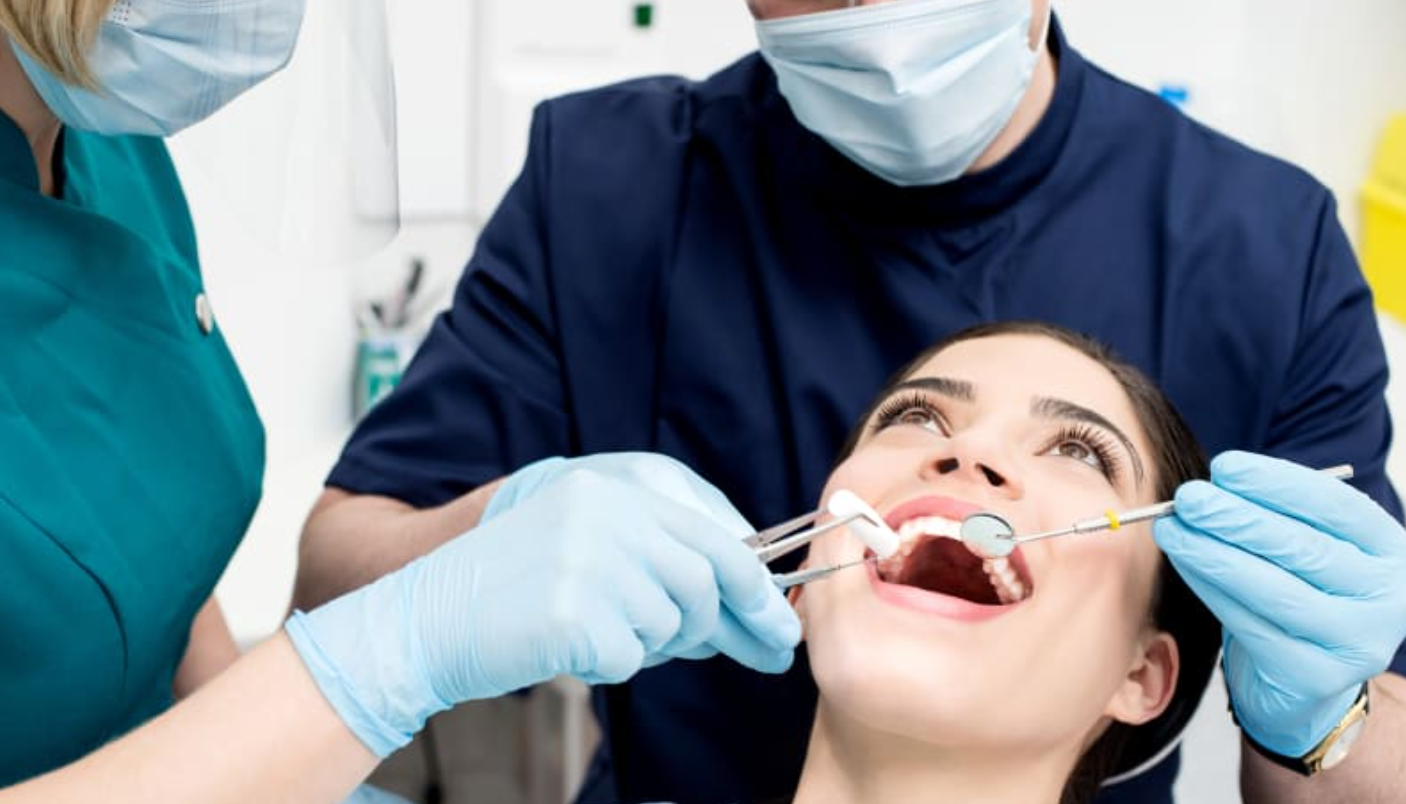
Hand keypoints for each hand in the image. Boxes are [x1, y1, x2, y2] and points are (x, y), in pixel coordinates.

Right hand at [482, 452, 797, 667]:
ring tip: (599, 632)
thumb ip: (662, 560)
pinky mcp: (573, 612)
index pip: (713, 530)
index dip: (757, 580)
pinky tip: (568, 646)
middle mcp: (605, 511)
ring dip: (651, 643)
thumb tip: (749, 606)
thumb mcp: (590, 548)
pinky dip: (610, 663)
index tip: (782, 617)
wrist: (426, 618)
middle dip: (737, 623)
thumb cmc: (513, 592)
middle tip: (767, 653)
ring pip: (672, 622)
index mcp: (612, 487)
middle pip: (707, 577)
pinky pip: (631, 657)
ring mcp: (589, 558)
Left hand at [1154, 451, 1405, 755]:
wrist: (1309, 677)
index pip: (1335, 506)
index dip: (1276, 483)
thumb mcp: (1307, 547)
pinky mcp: (1314, 675)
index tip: (1224, 467)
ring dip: (1211, 553)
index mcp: (1389, 549)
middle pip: (1302, 548)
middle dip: (1235, 518)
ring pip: (1271, 588)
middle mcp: (1385, 597)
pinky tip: (1183, 562)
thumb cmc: (1303, 591)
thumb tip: (1211, 487)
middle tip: (1188, 497)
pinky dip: (1209, 587)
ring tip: (1171, 529)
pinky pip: (1249, 623)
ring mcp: (1355, 641)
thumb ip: (1272, 514)